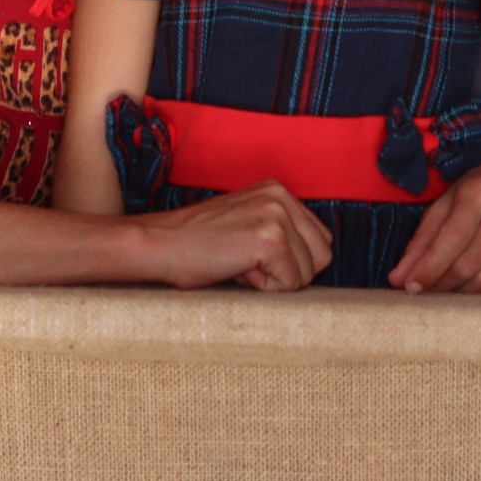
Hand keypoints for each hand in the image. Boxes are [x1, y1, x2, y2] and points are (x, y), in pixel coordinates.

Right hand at [140, 180, 331, 291]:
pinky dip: (265, 289)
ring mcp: (276, 215)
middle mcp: (281, 196)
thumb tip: (312, 267)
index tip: (250, 257)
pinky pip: (290, 283)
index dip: (288, 262)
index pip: (318, 241)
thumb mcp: (245, 226)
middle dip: (289, 272)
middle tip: (245, 264)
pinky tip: (236, 271)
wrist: (158, 245)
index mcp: (278, 191)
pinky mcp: (270, 239)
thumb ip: (280, 234)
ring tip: (239, 264)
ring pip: (309, 272)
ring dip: (276, 281)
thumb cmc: (195, 245)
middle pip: (322, 256)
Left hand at [387, 160, 480, 293]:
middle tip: (423, 292)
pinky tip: (470, 291)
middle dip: (440, 285)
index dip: (428, 268)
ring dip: (461, 295)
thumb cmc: (476, 193)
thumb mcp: (444, 204)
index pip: (452, 239)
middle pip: (469, 266)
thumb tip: (399, 278)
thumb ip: (421, 240)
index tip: (409, 287)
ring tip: (445, 290)